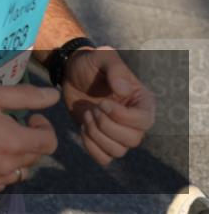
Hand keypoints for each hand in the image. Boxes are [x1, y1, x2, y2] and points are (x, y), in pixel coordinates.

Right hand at [0, 85, 59, 192]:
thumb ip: (25, 96)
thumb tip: (53, 96)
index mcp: (14, 142)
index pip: (49, 143)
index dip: (44, 128)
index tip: (29, 118)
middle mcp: (7, 166)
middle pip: (34, 157)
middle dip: (28, 140)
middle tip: (9, 125)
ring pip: (18, 172)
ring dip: (16, 158)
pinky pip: (0, 182)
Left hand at [61, 46, 154, 165]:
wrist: (71, 73)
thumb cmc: (91, 63)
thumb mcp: (103, 56)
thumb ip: (116, 69)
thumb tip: (124, 91)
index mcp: (142, 101)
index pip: (144, 122)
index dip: (122, 117)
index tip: (102, 103)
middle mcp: (135, 121)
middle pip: (132, 140)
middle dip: (106, 126)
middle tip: (92, 109)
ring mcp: (119, 132)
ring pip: (118, 151)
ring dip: (97, 135)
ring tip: (87, 115)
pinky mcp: (103, 140)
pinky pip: (104, 158)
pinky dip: (91, 147)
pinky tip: (83, 128)